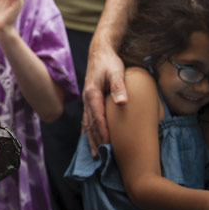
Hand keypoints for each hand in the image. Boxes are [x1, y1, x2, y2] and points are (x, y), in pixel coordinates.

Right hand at [82, 35, 127, 156]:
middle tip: (101, 157)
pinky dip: (86, 131)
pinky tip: (87, 139)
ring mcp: (86, 100)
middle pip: (89, 123)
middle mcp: (87, 99)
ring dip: (90, 139)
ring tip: (94, 154)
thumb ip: (119, 87)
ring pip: (86, 123)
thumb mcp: (116, 72)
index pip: (97, 117)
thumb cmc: (110, 62)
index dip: (102, 131)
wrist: (100, 52)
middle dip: (95, 140)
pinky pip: (86, 119)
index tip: (108, 145)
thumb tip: (122, 103)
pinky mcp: (88, 100)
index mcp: (92, 93)